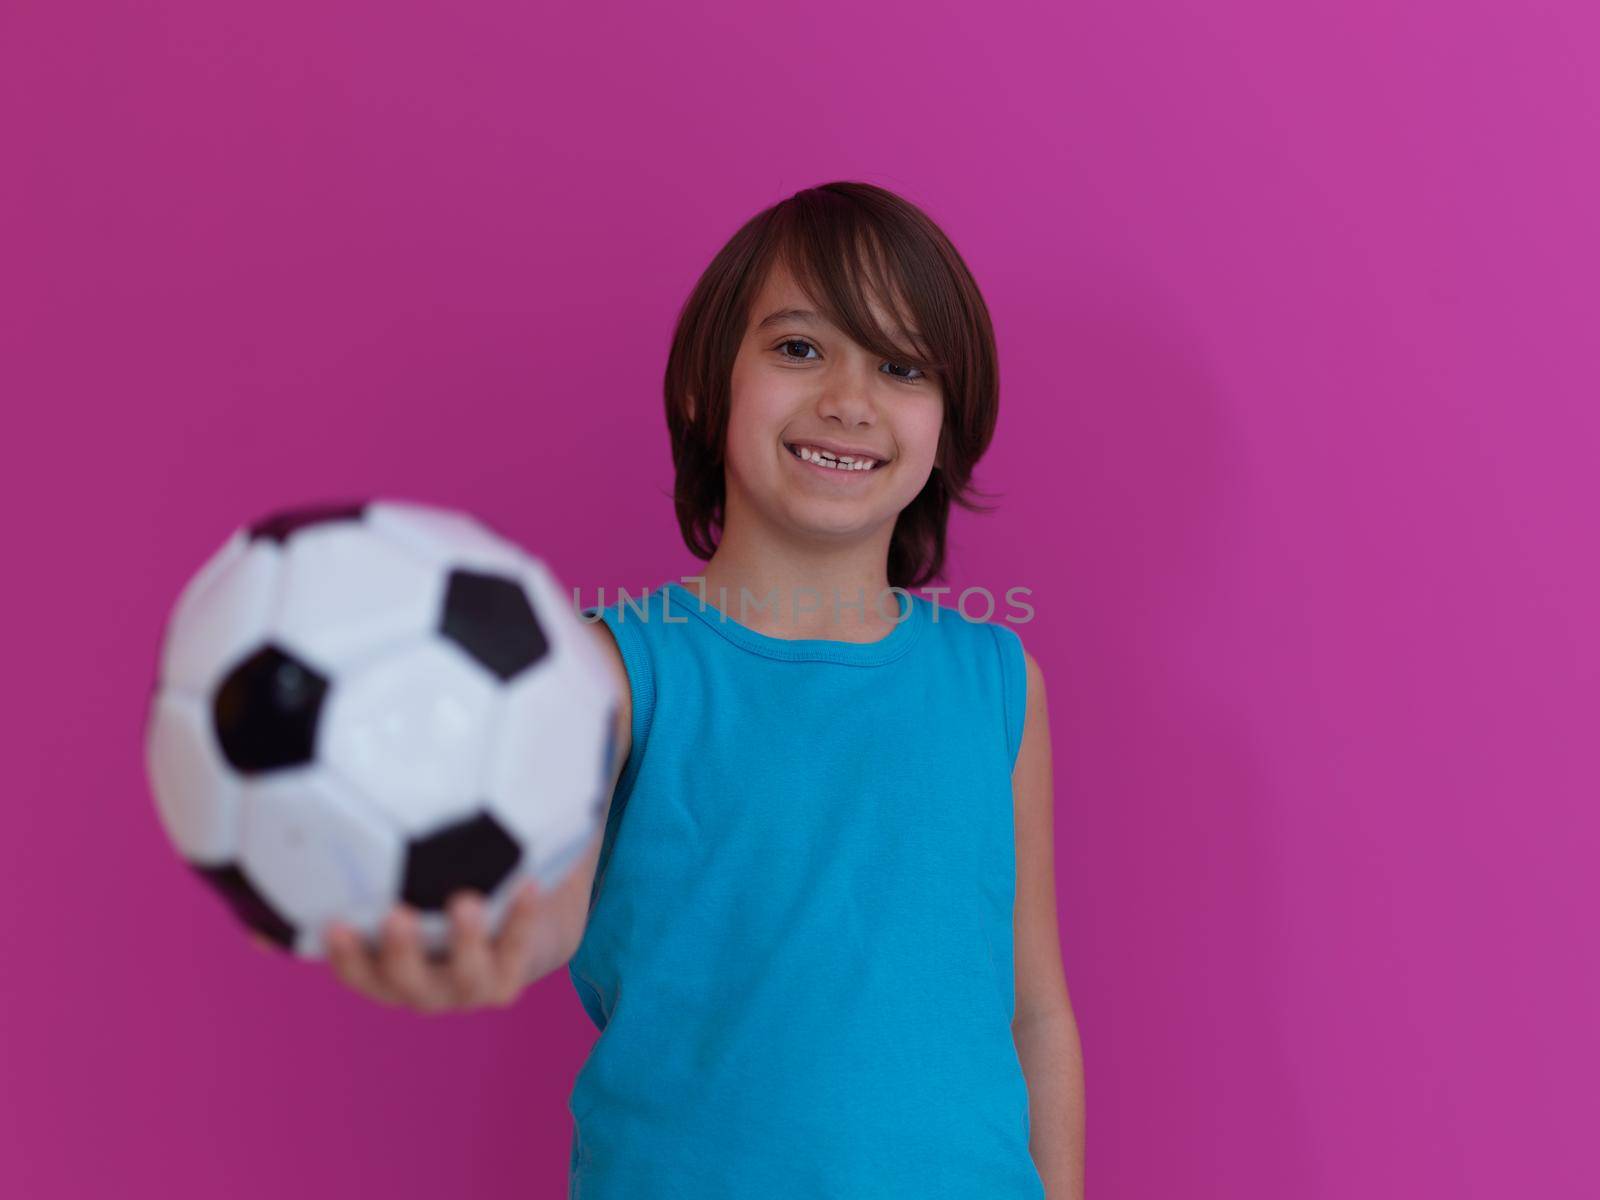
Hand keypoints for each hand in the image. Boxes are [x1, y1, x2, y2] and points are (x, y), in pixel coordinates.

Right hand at [320, 882, 567, 1012]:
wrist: (512, 937)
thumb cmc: (439, 898)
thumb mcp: (403, 886)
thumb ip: (364, 867)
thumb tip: (312, 827)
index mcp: (386, 970)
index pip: (356, 969)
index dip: (344, 954)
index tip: (334, 924)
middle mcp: (422, 988)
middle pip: (403, 981)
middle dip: (397, 952)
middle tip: (395, 915)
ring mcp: (468, 988)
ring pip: (465, 975)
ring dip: (463, 941)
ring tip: (465, 902)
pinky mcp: (509, 978)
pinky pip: (518, 946)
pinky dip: (523, 917)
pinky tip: (528, 884)